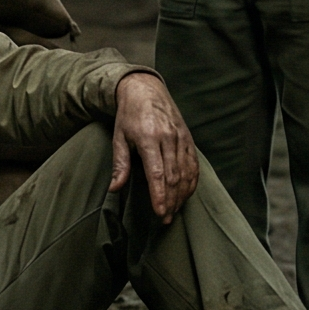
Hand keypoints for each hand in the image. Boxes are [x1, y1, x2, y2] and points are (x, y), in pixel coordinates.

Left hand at [110, 72, 197, 220]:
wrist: (146, 90)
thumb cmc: (129, 115)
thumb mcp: (119, 137)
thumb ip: (119, 165)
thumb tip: (114, 189)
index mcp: (149, 138)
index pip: (157, 173)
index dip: (160, 195)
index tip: (160, 213)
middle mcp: (168, 138)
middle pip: (173, 176)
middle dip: (171, 201)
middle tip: (166, 219)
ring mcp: (181, 138)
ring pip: (186, 172)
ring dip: (181, 195)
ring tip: (174, 211)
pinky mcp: (188, 138)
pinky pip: (193, 164)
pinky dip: (192, 181)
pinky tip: (186, 194)